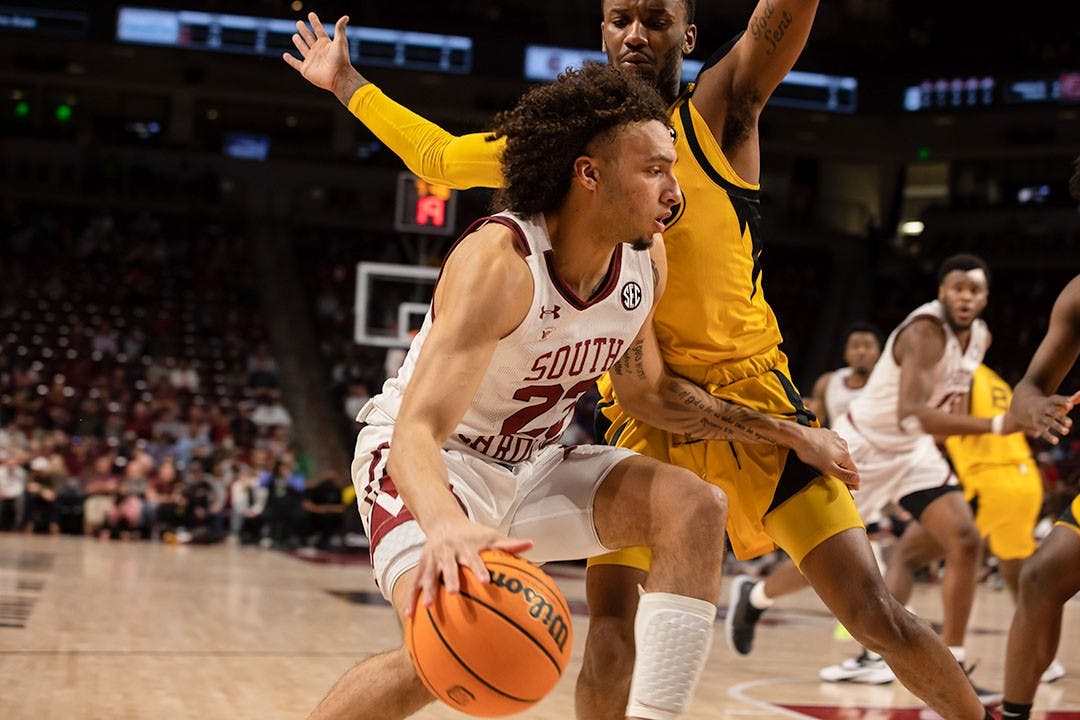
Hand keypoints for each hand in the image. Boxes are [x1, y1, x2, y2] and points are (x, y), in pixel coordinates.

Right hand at [282, 13, 363, 101]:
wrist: (338, 77)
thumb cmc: (341, 60)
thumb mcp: (340, 42)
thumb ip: (340, 29)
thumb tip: (346, 17)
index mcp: (325, 44)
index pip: (318, 30)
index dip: (315, 22)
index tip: (311, 14)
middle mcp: (318, 51)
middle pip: (309, 38)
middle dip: (304, 30)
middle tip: (299, 23)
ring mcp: (311, 60)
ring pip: (303, 49)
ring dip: (299, 42)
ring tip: (295, 36)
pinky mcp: (306, 69)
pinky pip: (296, 64)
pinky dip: (290, 60)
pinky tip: (285, 55)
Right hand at [408, 518, 532, 616]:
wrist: (444, 522)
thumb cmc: (473, 534)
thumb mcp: (490, 535)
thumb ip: (509, 544)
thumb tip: (532, 544)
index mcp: (465, 546)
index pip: (474, 558)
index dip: (479, 568)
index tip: (486, 580)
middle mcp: (447, 552)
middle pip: (449, 566)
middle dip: (451, 579)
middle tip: (454, 593)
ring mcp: (432, 559)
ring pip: (429, 575)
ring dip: (428, 590)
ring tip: (428, 606)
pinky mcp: (421, 566)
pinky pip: (415, 583)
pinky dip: (412, 599)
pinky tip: (410, 616)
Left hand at [792, 426, 859, 489]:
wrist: (798, 437)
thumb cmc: (812, 453)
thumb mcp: (828, 468)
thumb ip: (844, 475)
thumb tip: (857, 480)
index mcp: (845, 454)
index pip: (853, 470)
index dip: (853, 481)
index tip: (853, 489)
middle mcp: (843, 444)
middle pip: (846, 461)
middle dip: (844, 471)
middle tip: (840, 480)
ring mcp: (835, 438)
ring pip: (839, 453)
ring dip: (837, 460)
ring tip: (830, 467)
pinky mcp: (827, 434)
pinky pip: (831, 445)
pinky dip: (830, 451)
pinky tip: (823, 455)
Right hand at [1011, 391, 1079, 443]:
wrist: (1031, 407)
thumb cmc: (1052, 405)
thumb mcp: (1060, 401)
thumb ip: (1071, 399)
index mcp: (1051, 401)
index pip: (1057, 400)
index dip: (1064, 402)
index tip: (1071, 405)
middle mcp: (1045, 408)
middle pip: (1053, 412)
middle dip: (1061, 417)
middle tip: (1070, 423)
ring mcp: (1041, 417)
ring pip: (1049, 422)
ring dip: (1057, 426)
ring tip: (1066, 432)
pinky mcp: (1038, 425)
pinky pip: (1043, 432)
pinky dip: (1049, 437)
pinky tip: (1056, 441)